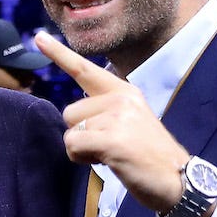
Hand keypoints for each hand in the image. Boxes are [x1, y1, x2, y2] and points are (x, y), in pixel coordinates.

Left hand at [33, 34, 190, 216]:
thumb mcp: (129, 122)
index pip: (85, 70)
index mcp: (124, 92)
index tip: (39, 37)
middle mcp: (121, 99)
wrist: (177, 179)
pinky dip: (83, 158)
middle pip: (69, 113)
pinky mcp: (113, 138)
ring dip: (83, 149)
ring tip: (112, 153)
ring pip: (70, 131)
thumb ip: (103, 111)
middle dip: (82, 134)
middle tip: (110, 145)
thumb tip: (73, 116)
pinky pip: (74, 145)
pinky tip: (109, 161)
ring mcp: (118, 117)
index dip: (59, 54)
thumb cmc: (147, 155)